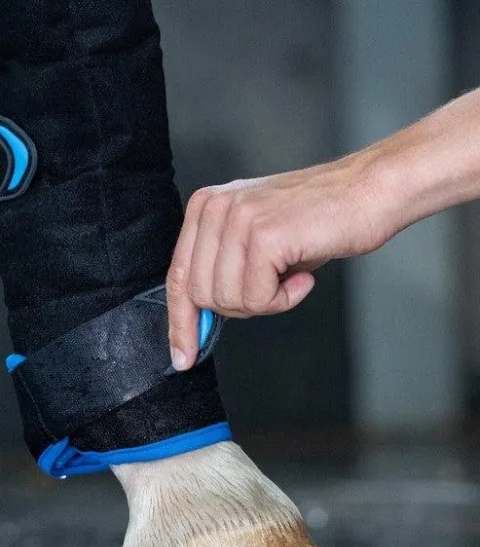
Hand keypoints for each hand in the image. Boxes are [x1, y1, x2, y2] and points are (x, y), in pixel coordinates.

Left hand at [166, 154, 400, 369]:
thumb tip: (198, 320)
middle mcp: (214, 207)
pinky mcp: (264, 234)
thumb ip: (222, 270)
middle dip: (238, 308)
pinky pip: (257, 297)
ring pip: (226, 299)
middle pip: (199, 293)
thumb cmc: (317, 221)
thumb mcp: (255, 241)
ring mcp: (237, 218)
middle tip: (274, 290)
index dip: (180, 321)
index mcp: (205, 206)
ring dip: (264, 303)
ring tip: (291, 278)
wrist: (369, 190)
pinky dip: (284, 300)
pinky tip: (303, 277)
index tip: (183, 356)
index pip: (178, 274)